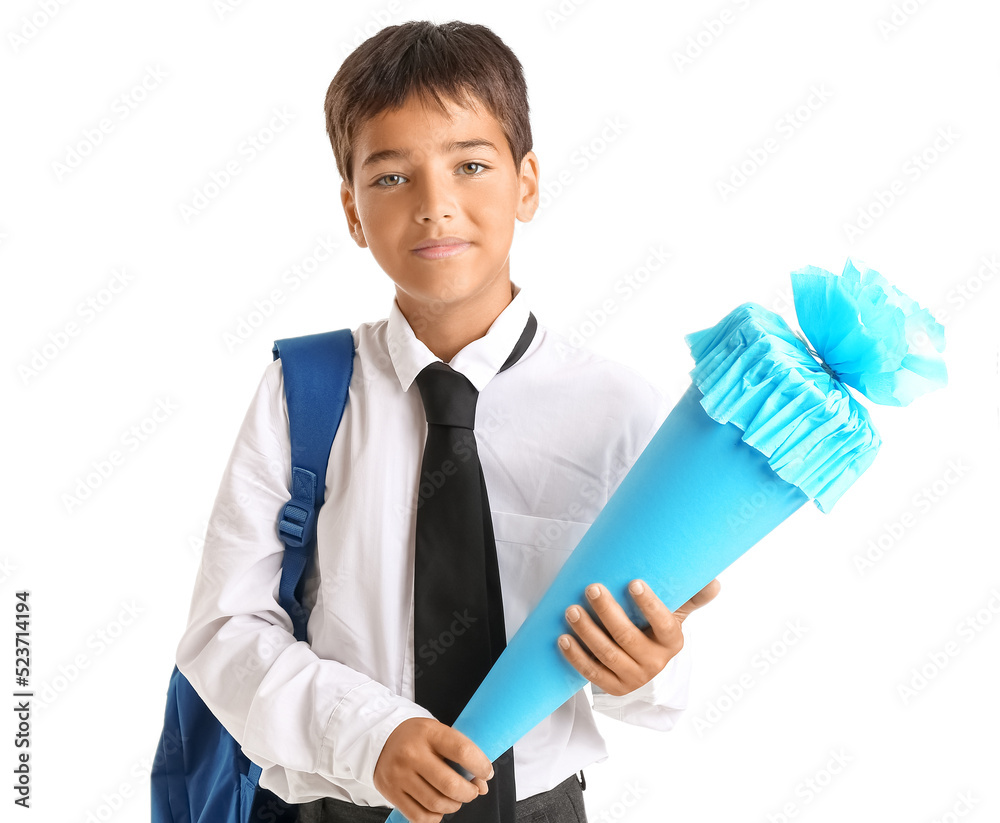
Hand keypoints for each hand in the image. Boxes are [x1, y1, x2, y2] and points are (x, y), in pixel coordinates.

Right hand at [373, 717, 493, 821]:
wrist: (382, 738)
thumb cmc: (418, 737)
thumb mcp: (439, 734)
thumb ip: (461, 755)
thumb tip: (482, 784)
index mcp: (429, 732)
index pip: (462, 751)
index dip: (480, 766)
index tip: (486, 773)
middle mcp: (411, 753)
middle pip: (450, 784)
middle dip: (469, 793)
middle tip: (472, 790)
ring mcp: (399, 774)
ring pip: (436, 804)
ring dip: (453, 806)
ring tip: (455, 798)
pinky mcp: (390, 792)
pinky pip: (419, 817)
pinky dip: (435, 816)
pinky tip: (438, 806)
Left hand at [558, 578, 719, 695]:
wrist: (648, 668)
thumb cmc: (657, 630)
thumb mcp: (677, 614)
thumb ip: (693, 596)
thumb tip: (713, 579)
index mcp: (672, 641)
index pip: (663, 621)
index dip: (649, 604)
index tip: (633, 582)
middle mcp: (655, 662)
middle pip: (627, 637)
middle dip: (607, 611)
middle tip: (591, 588)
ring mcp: (634, 678)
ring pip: (607, 655)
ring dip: (587, 632)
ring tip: (572, 610)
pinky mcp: (614, 688)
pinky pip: (592, 672)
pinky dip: (576, 656)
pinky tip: (564, 639)